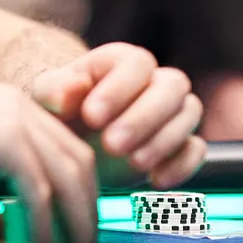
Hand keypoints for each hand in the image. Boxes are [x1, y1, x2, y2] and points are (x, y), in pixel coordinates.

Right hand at [0, 56, 100, 242]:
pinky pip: (38, 192)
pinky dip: (45, 226)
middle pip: (80, 164)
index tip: (80, 226)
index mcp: (17, 106)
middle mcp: (25, 109)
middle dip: (89, 211)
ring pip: (68, 179)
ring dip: (78, 225)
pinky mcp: (3, 140)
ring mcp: (16, 121)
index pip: (70, 149)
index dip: (82, 191)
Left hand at [28, 43, 205, 189]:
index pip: (136, 63)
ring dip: (164, 140)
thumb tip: (73, 88)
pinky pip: (196, 149)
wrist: (70, 145)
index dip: (118, 88)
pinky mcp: (180, 145)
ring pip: (189, 113)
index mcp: (121, 61)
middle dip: (144, 117)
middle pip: (172, 85)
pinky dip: (183, 165)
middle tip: (112, 145)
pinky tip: (157, 180)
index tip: (91, 116)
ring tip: (133, 163)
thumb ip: (55, 90)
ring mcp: (171, 113)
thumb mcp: (45, 100)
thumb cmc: (58, 114)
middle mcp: (153, 81)